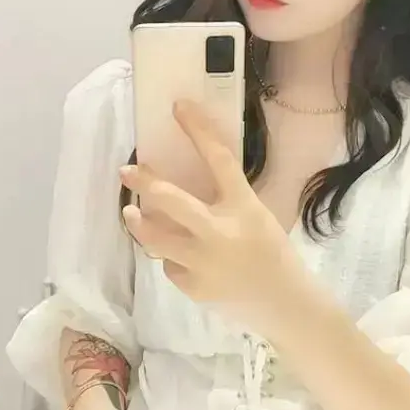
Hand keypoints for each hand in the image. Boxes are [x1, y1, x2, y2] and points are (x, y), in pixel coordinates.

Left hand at [120, 99, 299, 311]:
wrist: (282, 302)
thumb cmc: (271, 251)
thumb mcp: (255, 214)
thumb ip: (225, 199)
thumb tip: (183, 181)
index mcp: (243, 205)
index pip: (219, 158)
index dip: (197, 130)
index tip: (178, 107)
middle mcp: (220, 230)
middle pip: (171, 200)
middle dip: (144, 182)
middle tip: (127, 170)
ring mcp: (203, 261)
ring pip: (155, 237)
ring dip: (139, 222)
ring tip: (131, 213)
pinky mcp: (192, 286)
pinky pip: (170, 264)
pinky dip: (173, 258)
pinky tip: (186, 260)